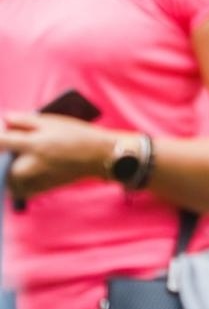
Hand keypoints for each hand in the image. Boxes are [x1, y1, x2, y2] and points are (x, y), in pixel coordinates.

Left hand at [0, 113, 116, 200]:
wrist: (99, 157)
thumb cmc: (78, 135)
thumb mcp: (53, 122)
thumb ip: (25, 121)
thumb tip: (5, 119)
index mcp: (32, 145)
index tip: (3, 131)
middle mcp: (30, 165)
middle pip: (2, 162)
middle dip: (5, 154)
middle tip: (17, 145)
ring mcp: (34, 179)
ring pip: (8, 176)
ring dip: (10, 168)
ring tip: (23, 157)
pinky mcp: (39, 189)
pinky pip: (18, 188)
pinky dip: (17, 181)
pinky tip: (28, 170)